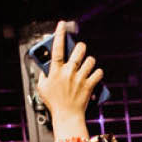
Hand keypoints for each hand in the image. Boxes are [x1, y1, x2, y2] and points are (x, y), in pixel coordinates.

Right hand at [35, 21, 102, 138]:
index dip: (58, 34)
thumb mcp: (42, 88)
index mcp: (55, 71)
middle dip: (80, 47)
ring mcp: (80, 78)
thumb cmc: (54, 104)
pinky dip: (98, 72)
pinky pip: (99, 73)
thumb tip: (44, 69)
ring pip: (90, 60)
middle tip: (80, 49)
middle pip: (78, 50)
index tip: (61, 25)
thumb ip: (43, 75)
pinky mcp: (89, 85)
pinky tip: (95, 74)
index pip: (56, 48)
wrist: (67, 117)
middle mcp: (69, 72)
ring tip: (88, 65)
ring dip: (90, 61)